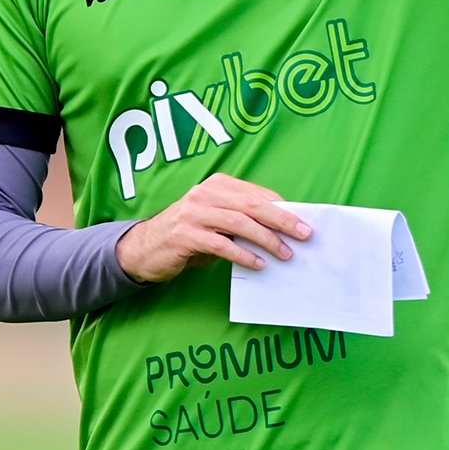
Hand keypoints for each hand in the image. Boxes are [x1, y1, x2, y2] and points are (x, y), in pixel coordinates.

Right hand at [115, 172, 311, 281]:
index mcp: (217, 185)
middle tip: (304, 234)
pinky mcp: (184, 235)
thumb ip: (241, 220)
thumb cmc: (188, 235)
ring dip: (266, 239)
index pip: (257, 194)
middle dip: (281, 219)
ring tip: (285, 254)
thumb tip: (280, 230)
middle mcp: (205, 194)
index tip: (303, 221)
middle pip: (252, 205)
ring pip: (239, 223)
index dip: (282, 207)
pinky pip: (221, 244)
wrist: (144, 249)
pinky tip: (258, 264)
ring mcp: (193, 213)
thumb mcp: (215, 221)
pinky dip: (243, 254)